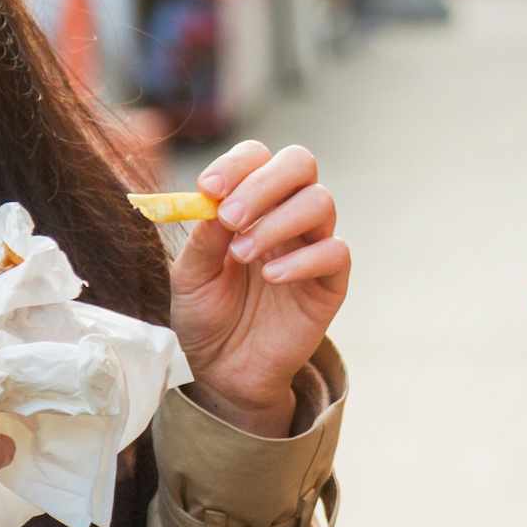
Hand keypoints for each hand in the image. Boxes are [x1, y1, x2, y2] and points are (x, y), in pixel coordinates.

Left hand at [168, 141, 349, 437]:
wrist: (224, 370)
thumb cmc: (207, 314)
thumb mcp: (190, 275)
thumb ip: (203, 237)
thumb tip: (213, 202)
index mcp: (251, 202)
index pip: (257, 157)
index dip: (236, 165)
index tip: (207, 189)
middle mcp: (286, 214)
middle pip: (299, 163)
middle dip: (263, 184)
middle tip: (230, 219)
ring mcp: (312, 245)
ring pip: (320, 202)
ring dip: (278, 221)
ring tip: (242, 255)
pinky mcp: (331, 282)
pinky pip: (335, 252)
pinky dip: (303, 259)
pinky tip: (272, 277)